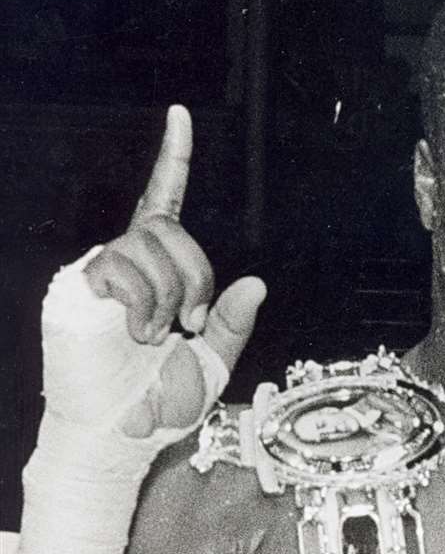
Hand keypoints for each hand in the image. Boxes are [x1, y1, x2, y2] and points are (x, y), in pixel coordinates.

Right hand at [79, 105, 264, 437]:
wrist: (122, 437)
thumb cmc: (160, 404)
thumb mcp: (215, 363)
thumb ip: (234, 324)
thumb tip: (256, 283)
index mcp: (161, 274)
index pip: (166, 205)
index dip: (173, 160)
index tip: (180, 116)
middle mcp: (128, 264)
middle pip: (171, 230)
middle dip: (195, 277)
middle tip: (189, 325)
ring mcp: (102, 274)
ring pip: (149, 245)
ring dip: (168, 296)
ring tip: (154, 337)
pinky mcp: (79, 288)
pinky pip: (120, 266)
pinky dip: (142, 303)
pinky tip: (134, 334)